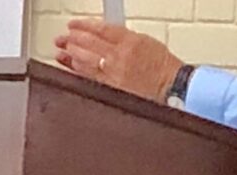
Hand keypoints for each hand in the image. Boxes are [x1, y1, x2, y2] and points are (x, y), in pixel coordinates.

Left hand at [55, 19, 182, 101]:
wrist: (173, 87)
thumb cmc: (164, 68)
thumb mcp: (147, 42)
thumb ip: (125, 37)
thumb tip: (105, 35)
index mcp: (129, 41)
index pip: (100, 29)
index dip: (83, 25)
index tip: (74, 25)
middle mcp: (119, 56)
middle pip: (88, 42)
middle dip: (73, 38)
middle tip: (65, 36)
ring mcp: (113, 72)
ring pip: (84, 58)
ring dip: (71, 51)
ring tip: (64, 48)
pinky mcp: (111, 87)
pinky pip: (88, 76)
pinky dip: (76, 68)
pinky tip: (69, 63)